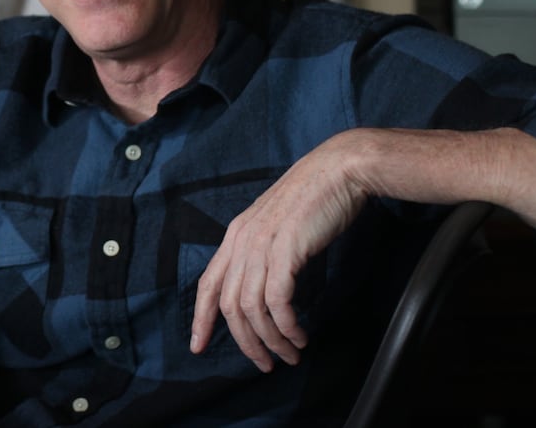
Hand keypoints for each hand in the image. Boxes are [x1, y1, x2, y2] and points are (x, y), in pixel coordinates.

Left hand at [189, 133, 370, 371]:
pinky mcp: (285, 250)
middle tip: (264, 365)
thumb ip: (264, 252)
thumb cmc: (314, 199)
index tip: (198, 346)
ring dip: (270, 339)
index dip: (200, 318)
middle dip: (245, 342)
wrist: (338, 171)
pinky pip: (277, 301)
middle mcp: (241, 241)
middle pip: (229, 305)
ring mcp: (261, 245)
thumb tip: (265, 288)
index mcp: (235, 235)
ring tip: (289, 355)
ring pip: (252, 308)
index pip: (207, 284)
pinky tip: (299, 336)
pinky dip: (286, 326)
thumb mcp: (277, 226)